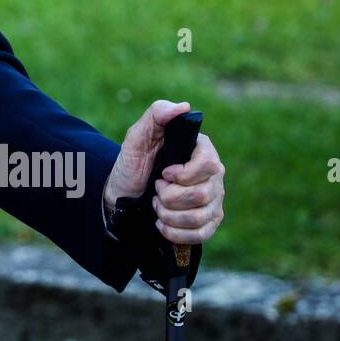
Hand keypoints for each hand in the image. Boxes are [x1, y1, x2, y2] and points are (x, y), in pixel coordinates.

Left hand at [104, 99, 224, 244]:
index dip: (184, 174)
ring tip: (157, 204)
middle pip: (202, 195)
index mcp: (202, 150)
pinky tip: (162, 223)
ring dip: (168, 214)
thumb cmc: (133, 162)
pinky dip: (175, 232)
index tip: (164, 173)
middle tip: (156, 188)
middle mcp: (214, 175)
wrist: (124, 193)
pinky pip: (201, 234)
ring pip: (199, 217)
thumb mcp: (137, 136)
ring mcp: (214, 199)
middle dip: (168, 196)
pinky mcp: (210, 221)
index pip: (209, 165)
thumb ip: (157, 115)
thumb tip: (184, 106)